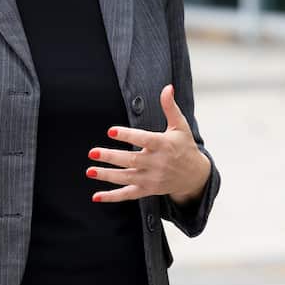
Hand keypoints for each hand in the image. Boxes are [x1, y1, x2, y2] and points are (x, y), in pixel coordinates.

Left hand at [87, 84, 209, 203]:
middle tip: (92, 152)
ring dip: (107, 175)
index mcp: (164, 145)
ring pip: (127, 178)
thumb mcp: (180, 126)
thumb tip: (167, 87)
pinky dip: (112, 197)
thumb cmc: (184, 146)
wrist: (195, 176)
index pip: (144, 139)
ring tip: (90, 170)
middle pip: (131, 160)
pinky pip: (128, 195)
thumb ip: (170, 107)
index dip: (127, 135)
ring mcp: (152, 179)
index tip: (111, 131)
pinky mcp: (148, 190)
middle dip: (111, 157)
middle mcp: (157, 163)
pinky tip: (96, 196)